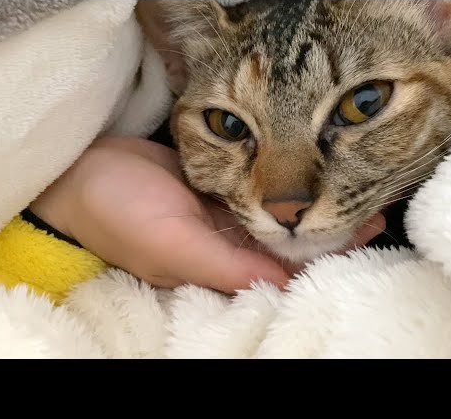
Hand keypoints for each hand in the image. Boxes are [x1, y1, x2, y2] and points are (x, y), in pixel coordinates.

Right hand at [29, 136, 384, 293]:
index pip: (277, 271)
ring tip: (355, 188)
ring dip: (310, 201)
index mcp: (216, 267)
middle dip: (326, 228)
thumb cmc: (117, 211)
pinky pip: (254, 183)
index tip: (360, 235)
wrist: (78, 168)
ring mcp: (218, 210)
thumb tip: (284, 282)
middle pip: (284, 240)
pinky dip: (282, 179)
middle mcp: (222, 243)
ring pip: (275, 211)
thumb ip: (226, 266)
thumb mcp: (170, 244)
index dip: (319, 257)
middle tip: (373, 208)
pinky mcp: (213, 180)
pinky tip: (308, 168)